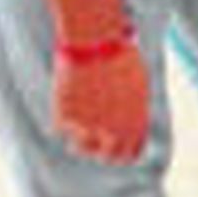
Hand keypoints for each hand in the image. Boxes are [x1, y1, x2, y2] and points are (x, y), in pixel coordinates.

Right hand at [52, 40, 149, 160]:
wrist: (96, 39)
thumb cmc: (120, 55)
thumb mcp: (138, 85)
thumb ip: (134, 111)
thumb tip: (127, 124)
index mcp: (136, 125)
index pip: (129, 154)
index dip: (120, 149)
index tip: (111, 143)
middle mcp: (114, 134)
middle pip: (105, 157)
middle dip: (98, 149)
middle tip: (89, 137)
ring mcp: (89, 129)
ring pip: (79, 147)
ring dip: (77, 135)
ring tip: (77, 111)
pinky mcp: (65, 119)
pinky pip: (59, 128)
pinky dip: (61, 114)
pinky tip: (66, 95)